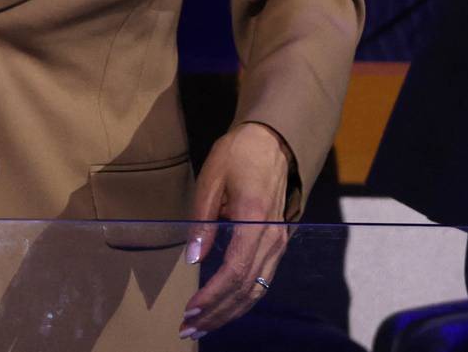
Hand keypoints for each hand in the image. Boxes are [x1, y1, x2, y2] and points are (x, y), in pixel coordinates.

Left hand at [180, 122, 293, 338]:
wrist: (273, 140)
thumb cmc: (239, 154)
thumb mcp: (211, 178)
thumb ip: (202, 220)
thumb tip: (194, 258)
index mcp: (254, 219)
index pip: (234, 270)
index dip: (212, 296)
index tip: (189, 309)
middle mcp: (272, 237)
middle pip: (246, 288)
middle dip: (217, 312)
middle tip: (188, 328)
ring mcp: (279, 242)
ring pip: (257, 290)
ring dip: (229, 312)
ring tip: (203, 326)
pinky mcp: (278, 243)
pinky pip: (262, 280)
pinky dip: (242, 300)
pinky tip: (224, 308)